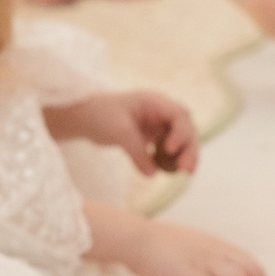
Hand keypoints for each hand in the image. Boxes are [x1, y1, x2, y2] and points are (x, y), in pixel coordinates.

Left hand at [43, 90, 198, 175]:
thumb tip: (152, 173)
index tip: (170, 149)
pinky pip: (169, 150)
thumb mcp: (118, 131)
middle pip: (186, 129)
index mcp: (155, 101)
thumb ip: (136, 151)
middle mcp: (161, 112)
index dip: (181, 132)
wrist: (85, 117)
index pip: (179, 115)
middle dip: (189, 148)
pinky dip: (171, 160)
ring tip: (185, 173)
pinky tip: (167, 171)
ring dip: (185, 156)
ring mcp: (159, 125)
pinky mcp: (154, 138)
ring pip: (182, 141)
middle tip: (187, 170)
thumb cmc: (100, 115)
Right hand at [85, 209, 266, 275]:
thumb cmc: (157, 244)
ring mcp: (203, 261)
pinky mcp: (187, 273)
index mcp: (218, 246)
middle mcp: (216, 252)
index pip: (253, 264)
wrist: (134, 237)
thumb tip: (219, 275)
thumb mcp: (192, 245)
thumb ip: (208, 256)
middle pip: (253, 274)